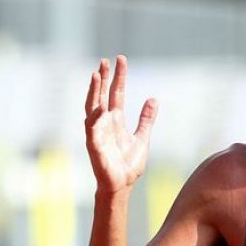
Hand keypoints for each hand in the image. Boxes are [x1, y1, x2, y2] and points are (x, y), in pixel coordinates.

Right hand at [84, 55, 157, 195]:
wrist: (122, 185)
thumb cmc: (128, 164)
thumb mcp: (142, 137)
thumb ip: (146, 119)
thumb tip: (153, 99)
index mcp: (115, 120)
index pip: (116, 93)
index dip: (119, 77)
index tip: (121, 60)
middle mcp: (104, 123)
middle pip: (102, 95)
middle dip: (103, 78)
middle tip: (106, 61)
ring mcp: (97, 133)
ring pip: (93, 107)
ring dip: (94, 92)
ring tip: (96, 75)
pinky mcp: (94, 146)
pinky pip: (92, 131)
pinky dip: (94, 120)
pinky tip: (98, 108)